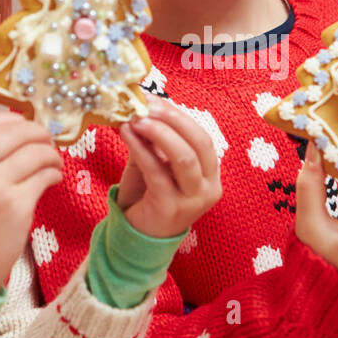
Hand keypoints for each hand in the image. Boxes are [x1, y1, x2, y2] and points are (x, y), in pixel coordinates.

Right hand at [0, 111, 64, 292]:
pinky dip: (55, 173)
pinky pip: (45, 175)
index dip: (13, 118)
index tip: (26, 126)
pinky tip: (53, 179)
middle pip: (15, 131)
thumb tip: (17, 129)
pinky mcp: (15, 206)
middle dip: (38, 132)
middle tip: (47, 141)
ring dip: (51, 154)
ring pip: (35, 151)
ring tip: (53, 163)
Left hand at [117, 98, 221, 238]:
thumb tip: (143, 105)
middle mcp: (208, 188)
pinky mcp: (170, 208)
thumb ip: (155, 140)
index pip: (202, 137)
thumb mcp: (156, 164)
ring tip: (136, 119)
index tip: (154, 100)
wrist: (136, 238)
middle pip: (199, 143)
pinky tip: (126, 135)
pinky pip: (158, 171)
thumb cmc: (148, 197)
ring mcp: (193, 201)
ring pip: (184, 156)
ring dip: (159, 132)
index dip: (179, 116)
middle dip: (172, 119)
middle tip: (145, 106)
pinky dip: (141, 149)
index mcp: (210, 175)